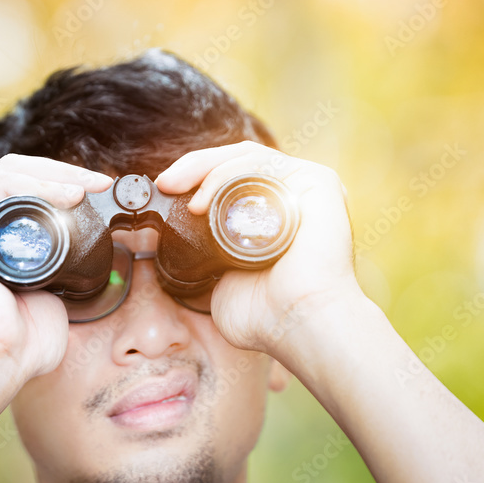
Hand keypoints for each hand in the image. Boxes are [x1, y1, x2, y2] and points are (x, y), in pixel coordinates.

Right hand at [0, 154, 112, 383]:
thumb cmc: (18, 337)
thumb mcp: (49, 288)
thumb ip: (63, 267)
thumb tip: (93, 248)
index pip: (21, 185)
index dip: (61, 179)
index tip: (100, 189)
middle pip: (15, 173)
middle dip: (62, 172)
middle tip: (100, 183)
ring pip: (6, 173)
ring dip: (54, 174)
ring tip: (88, 189)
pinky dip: (34, 185)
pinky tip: (66, 196)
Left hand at [155, 141, 362, 354]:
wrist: (297, 325)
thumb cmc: (267, 315)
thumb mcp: (221, 279)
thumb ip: (207, 256)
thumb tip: (175, 242)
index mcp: (274, 214)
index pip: (233, 179)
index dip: (197, 179)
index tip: (165, 192)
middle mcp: (292, 196)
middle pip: (238, 162)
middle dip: (195, 167)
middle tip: (165, 184)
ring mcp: (306, 187)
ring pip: (248, 157)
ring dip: (205, 168)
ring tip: (178, 190)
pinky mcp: (318, 182)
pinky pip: (265, 163)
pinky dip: (228, 174)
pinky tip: (204, 199)